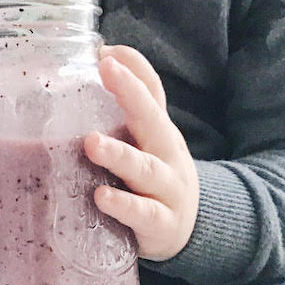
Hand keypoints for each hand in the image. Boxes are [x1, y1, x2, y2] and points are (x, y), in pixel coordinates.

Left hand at [84, 45, 199, 261]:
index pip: (151, 92)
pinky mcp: (161, 224)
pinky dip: (124, 205)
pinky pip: (143, 214)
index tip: (105, 53)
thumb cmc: (153, 175)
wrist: (193, 231)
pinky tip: (101, 196)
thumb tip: (97, 55)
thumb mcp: (145, 138)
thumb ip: (124, 103)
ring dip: (118, 155)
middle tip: (107, 71)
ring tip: (92, 143)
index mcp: (158, 130)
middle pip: (153, 120)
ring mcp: (167, 189)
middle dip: (132, 94)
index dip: (133, 71)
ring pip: (145, 169)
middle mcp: (167, 154)